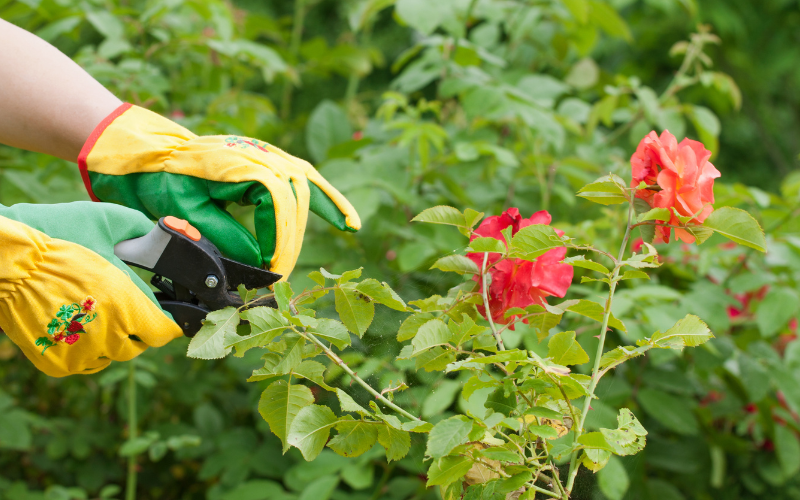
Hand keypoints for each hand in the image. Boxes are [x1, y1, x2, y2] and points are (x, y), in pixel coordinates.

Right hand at [0, 202, 181, 376]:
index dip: (165, 322)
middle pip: (139, 345)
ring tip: (97, 315)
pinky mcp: (58, 365)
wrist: (6, 262)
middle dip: (137, 329)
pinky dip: (87, 349)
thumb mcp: (109, 222)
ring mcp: (82, 354)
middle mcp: (108, 337)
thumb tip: (165, 235)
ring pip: (113, 356)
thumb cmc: (56, 240)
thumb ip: (144, 232)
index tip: (164, 316)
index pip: (163, 331)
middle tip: (126, 310)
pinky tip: (79, 327)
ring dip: (112, 340)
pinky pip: (86, 363)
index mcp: (126, 306)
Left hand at [78, 104, 360, 276]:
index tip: (272, 270)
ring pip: (304, 185)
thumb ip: (222, 237)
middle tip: (282, 272)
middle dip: (293, 238)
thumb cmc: (155, 181)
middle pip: (295, 197)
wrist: (143, 153)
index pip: (277, 204)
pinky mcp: (265, 161)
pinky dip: (326, 198)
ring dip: (322, 212)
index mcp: (239, 163)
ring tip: (341, 236)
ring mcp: (264, 154)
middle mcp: (258, 153)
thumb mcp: (181, 213)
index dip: (280, 240)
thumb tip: (259, 263)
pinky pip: (303, 178)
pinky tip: (347, 222)